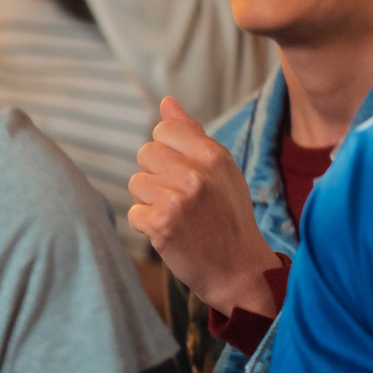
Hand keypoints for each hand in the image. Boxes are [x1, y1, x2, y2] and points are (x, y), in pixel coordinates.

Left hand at [126, 97, 280, 315]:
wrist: (239, 270)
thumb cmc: (228, 215)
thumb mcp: (222, 170)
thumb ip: (192, 134)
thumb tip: (166, 102)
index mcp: (213, 155)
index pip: (163, 130)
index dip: (166, 150)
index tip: (181, 170)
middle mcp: (195, 174)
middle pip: (145, 154)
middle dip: (157, 175)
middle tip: (181, 198)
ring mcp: (177, 201)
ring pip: (136, 183)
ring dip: (150, 201)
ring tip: (178, 215)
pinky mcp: (161, 226)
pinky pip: (133, 212)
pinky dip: (146, 224)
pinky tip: (170, 232)